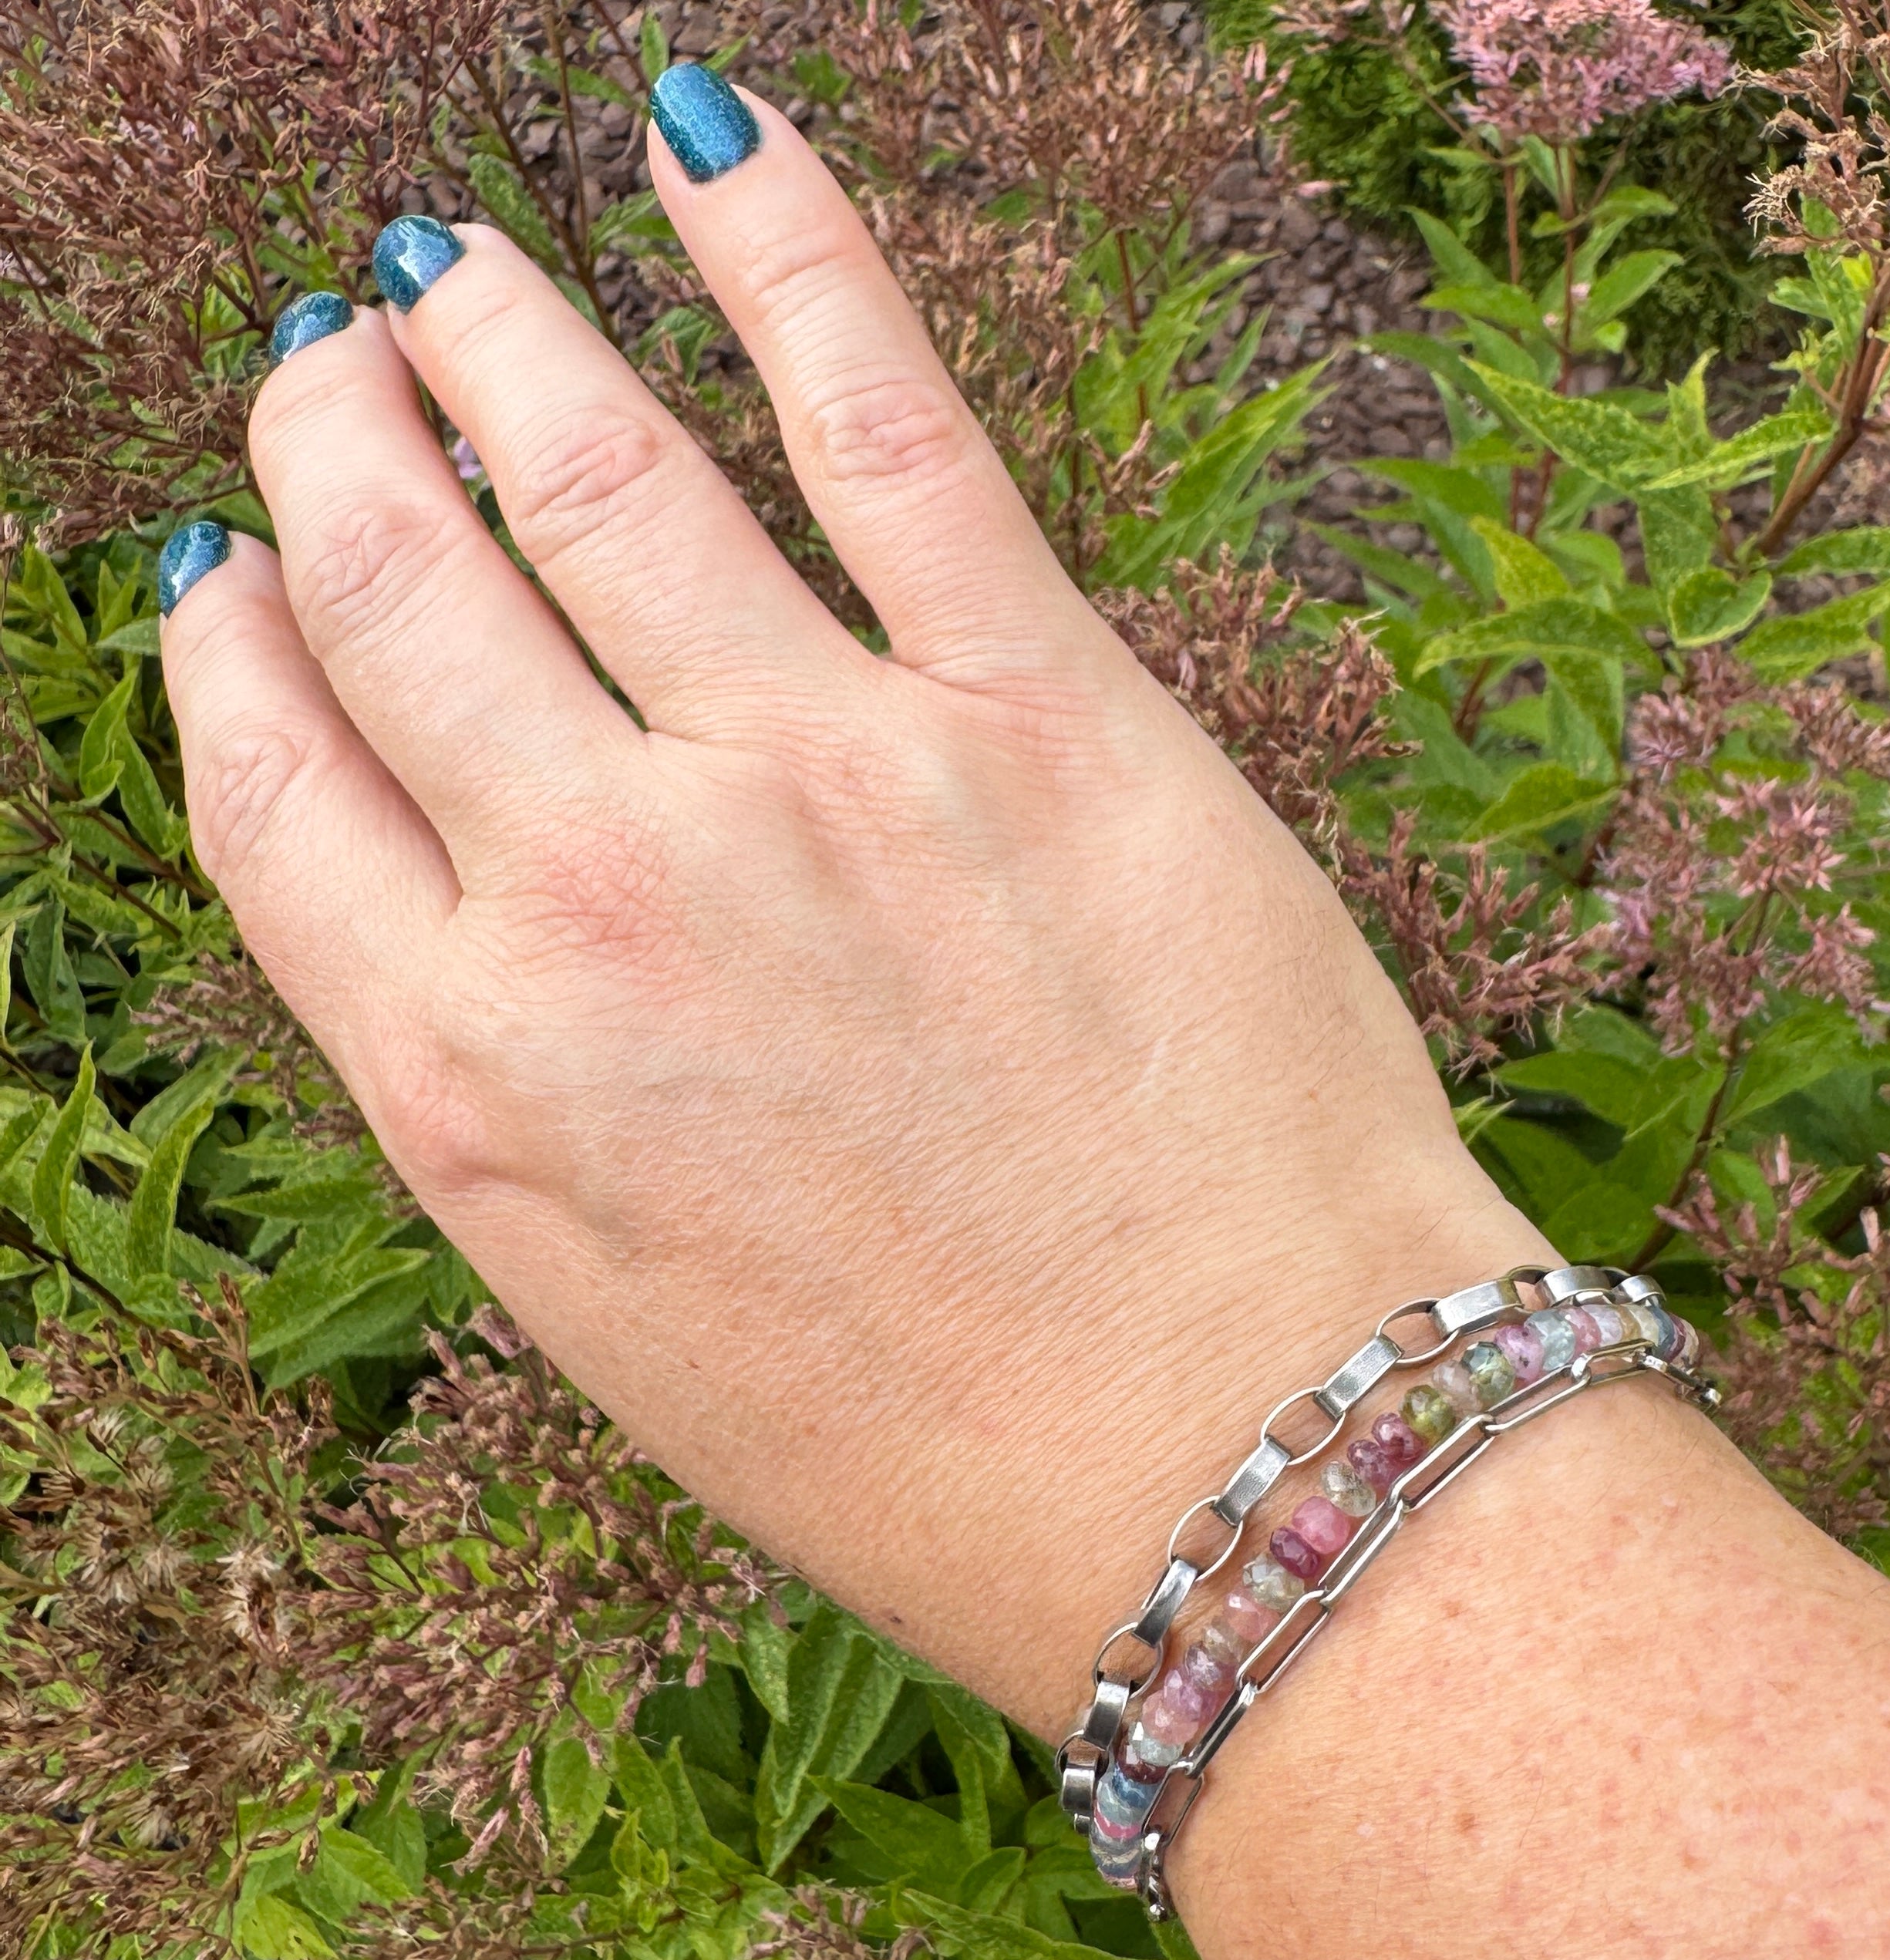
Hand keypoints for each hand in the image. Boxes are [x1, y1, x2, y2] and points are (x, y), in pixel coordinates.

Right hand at [159, 74, 1538, 1725]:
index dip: (235, 636)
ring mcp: (822, 784)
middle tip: (332, 366)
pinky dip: (783, 243)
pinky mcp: (1044, 712)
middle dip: (334, 447)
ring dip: (497, 340)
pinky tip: (703, 130)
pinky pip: (881, 415)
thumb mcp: (632, 1318)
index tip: (230, 560)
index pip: (267, 778)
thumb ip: (516, 1095)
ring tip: (453, 277)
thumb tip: (444, 901)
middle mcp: (605, 901)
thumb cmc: (942, 1450)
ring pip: (591, 469)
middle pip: (392, 586)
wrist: (1237, 1474)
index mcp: (477, 1082)